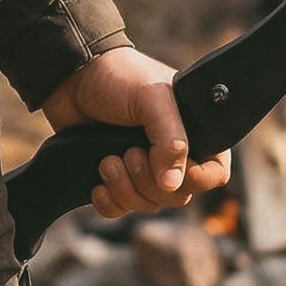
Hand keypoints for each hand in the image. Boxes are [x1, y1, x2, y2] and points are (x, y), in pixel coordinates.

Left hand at [41, 46, 229, 218]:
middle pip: (178, 197)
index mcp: (192, 132)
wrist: (71, 75)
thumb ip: (170, 139)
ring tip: (107, 161)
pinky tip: (97, 184)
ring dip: (125, 189)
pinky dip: (109, 203)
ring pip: (147, 204)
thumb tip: (172, 184)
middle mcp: (171, 154)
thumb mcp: (152, 98)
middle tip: (128, 153)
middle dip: (148, 182)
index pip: (214, 173)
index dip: (197, 179)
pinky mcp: (115, 177)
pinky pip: (120, 209)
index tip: (171, 167)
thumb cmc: (118, 76)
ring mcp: (143, 168)